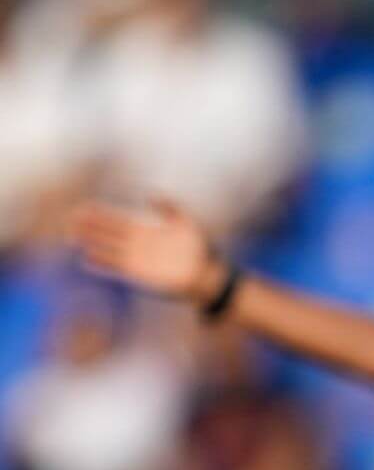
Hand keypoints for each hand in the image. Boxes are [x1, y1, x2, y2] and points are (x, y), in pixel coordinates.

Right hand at [72, 200, 225, 305]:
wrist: (207, 274)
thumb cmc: (199, 248)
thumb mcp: (186, 222)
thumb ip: (170, 207)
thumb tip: (151, 193)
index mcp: (146, 230)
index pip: (117, 219)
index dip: (100, 214)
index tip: (83, 207)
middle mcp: (137, 244)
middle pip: (108, 233)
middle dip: (89, 226)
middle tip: (70, 219)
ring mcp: (137, 259)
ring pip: (108, 249)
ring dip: (90, 243)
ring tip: (72, 237)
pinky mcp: (140, 275)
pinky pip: (117, 268)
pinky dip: (102, 264)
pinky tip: (87, 259)